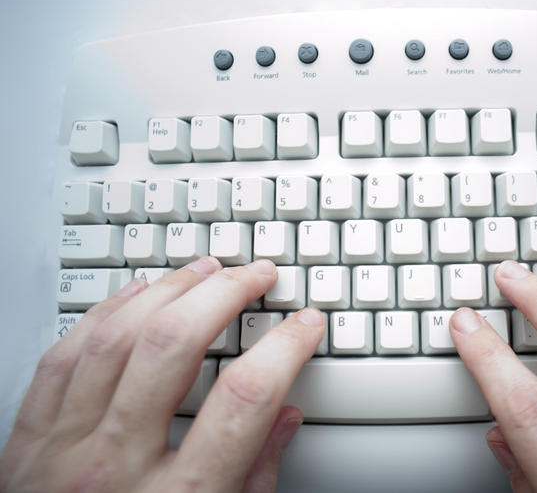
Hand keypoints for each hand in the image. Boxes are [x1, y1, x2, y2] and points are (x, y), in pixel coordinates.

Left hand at [0, 257, 324, 492]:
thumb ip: (255, 478)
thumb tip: (285, 417)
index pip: (246, 399)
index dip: (286, 348)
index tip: (304, 324)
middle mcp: (114, 470)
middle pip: (174, 347)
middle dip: (226, 295)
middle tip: (256, 275)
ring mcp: (61, 452)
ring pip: (115, 339)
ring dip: (168, 290)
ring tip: (205, 269)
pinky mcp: (26, 444)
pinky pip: (60, 358)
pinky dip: (102, 315)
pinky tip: (136, 294)